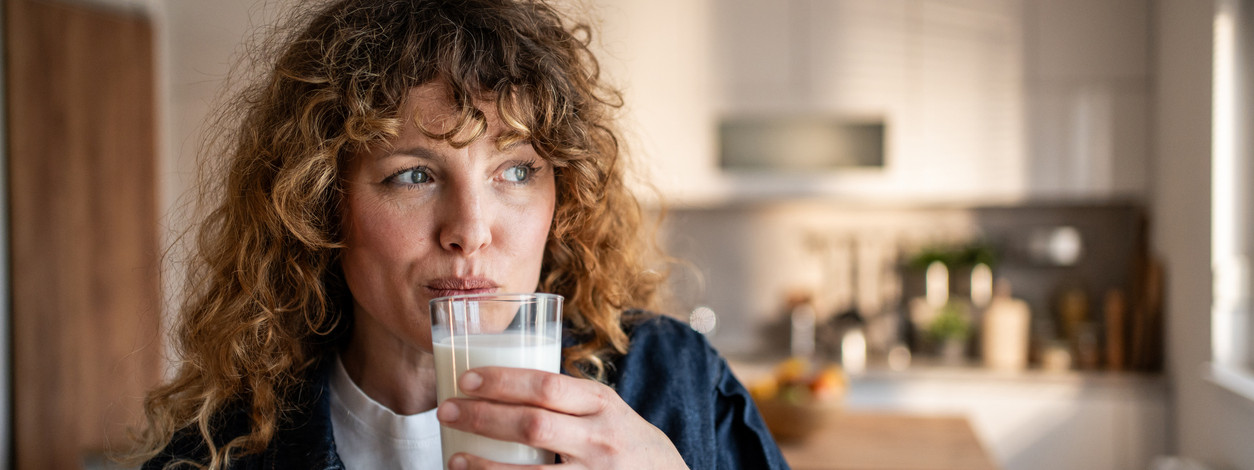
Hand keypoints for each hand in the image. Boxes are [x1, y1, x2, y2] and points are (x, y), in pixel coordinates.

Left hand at [436, 367, 688, 469]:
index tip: (466, 379)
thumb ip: (567, 400)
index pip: (547, 386)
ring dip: (485, 467)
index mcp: (602, 404)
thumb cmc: (624, 442)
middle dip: (482, 417)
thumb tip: (501, 384)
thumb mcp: (606, 411)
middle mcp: (601, 439)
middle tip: (445, 411)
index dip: (502, 381)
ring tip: (454, 459)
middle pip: (532, 425)